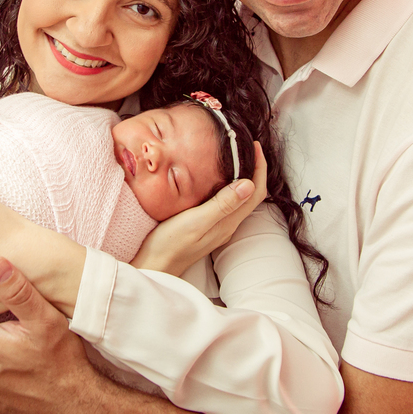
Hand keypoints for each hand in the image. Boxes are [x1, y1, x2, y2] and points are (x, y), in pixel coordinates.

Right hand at [130, 142, 266, 275]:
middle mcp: (226, 224)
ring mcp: (216, 226)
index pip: (255, 192)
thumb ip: (222, 204)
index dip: (260, 168)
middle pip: (251, 194)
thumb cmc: (169, 245)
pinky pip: (224, 202)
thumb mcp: (196, 221)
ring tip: (232, 156)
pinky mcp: (205, 226)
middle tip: (247, 147)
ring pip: (238, 198)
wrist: (152, 267)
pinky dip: (226, 186)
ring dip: (241, 177)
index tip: (255, 146)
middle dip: (254, 169)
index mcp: (228, 222)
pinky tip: (213, 178)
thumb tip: (249, 184)